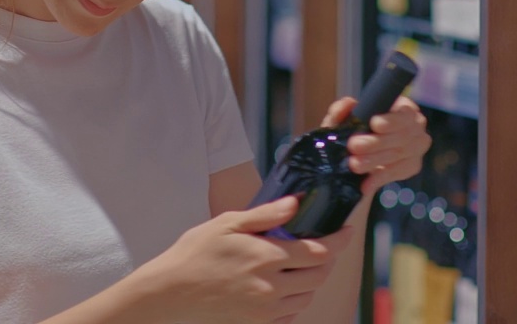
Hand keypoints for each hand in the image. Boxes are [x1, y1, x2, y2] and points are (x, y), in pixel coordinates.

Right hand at [137, 197, 353, 323]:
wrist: (170, 293)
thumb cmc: (195, 253)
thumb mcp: (227, 223)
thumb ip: (265, 215)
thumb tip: (296, 203)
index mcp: (266, 257)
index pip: (319, 252)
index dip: (338, 241)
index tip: (346, 231)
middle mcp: (271, 286)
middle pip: (318, 276)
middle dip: (327, 260)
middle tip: (322, 246)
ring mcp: (265, 309)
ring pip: (307, 296)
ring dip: (311, 280)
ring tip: (301, 266)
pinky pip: (291, 315)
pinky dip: (296, 300)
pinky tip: (284, 287)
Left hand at [323, 96, 430, 195]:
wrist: (359, 154)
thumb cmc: (356, 130)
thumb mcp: (345, 119)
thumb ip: (342, 110)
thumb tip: (348, 103)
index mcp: (403, 107)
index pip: (403, 113)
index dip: (390, 120)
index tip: (374, 124)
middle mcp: (416, 125)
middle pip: (401, 135)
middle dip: (376, 143)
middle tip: (354, 146)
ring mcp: (417, 146)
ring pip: (398, 154)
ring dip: (375, 161)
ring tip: (355, 165)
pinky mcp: (413, 165)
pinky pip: (399, 172)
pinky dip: (380, 178)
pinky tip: (366, 183)